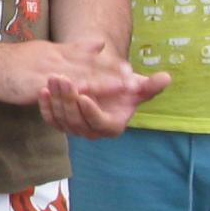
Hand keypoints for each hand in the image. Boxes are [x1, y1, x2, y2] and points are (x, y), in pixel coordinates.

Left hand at [36, 38, 169, 139]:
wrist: (106, 88)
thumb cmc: (125, 88)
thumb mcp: (139, 85)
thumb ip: (152, 84)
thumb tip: (167, 78)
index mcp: (112, 127)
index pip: (99, 123)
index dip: (90, 111)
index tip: (83, 95)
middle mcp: (92, 133)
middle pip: (77, 121)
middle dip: (68, 99)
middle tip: (63, 79)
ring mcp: (75, 130)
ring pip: (62, 119)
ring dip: (56, 99)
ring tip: (53, 79)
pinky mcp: (61, 124)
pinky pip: (51, 119)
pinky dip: (45, 106)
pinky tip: (42, 90)